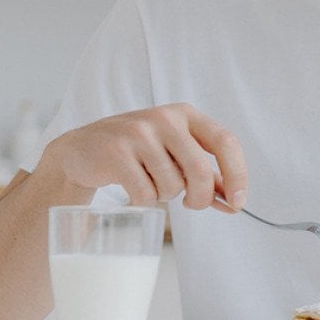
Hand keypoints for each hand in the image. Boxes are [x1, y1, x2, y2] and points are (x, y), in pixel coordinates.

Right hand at [37, 103, 247, 212]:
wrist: (81, 150)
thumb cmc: (138, 153)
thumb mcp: (175, 153)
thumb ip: (206, 175)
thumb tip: (234, 202)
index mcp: (187, 114)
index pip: (226, 142)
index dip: (238, 174)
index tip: (238, 202)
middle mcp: (165, 118)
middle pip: (200, 170)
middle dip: (201, 197)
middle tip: (193, 204)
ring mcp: (139, 133)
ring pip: (172, 185)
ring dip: (166, 196)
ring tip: (151, 184)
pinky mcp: (116, 152)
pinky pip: (145, 193)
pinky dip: (145, 201)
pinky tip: (134, 189)